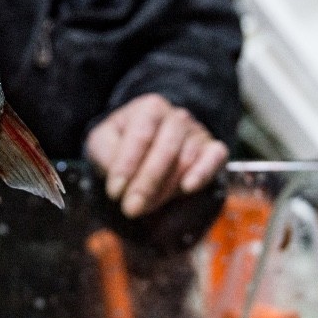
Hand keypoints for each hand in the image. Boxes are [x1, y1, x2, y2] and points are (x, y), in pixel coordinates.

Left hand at [85, 95, 228, 218]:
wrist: (144, 147)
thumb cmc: (120, 145)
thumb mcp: (102, 145)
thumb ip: (106, 157)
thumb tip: (121, 182)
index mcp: (150, 108)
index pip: (141, 136)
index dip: (127, 166)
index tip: (114, 192)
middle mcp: (177, 116)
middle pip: (166, 149)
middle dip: (147, 183)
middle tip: (131, 209)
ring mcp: (198, 132)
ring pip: (185, 160)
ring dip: (165, 188)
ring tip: (145, 206)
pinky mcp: (213, 150)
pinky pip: (215, 158)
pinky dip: (203, 173)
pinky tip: (188, 188)